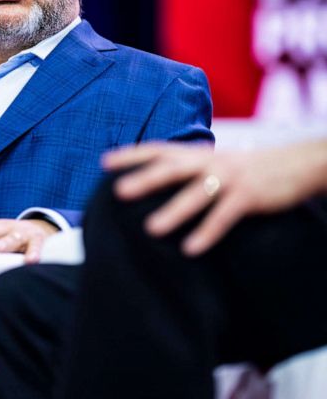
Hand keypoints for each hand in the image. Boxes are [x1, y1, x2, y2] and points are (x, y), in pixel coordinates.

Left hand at [103, 140, 326, 255]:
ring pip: (196, 195)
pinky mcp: (248, 197)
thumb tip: (148, 177)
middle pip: (171, 169)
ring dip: (173, 212)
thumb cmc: (243, 167)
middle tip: (118, 192)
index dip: (131, 154)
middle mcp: (208, 162)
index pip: (157, 149)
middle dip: (145, 179)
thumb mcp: (211, 160)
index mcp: (196, 153)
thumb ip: (184, 166)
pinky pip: (224, 217)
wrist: (294, 164)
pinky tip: (190, 249)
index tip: (104, 162)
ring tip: (150, 229)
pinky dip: (207, 232)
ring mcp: (228, 178)